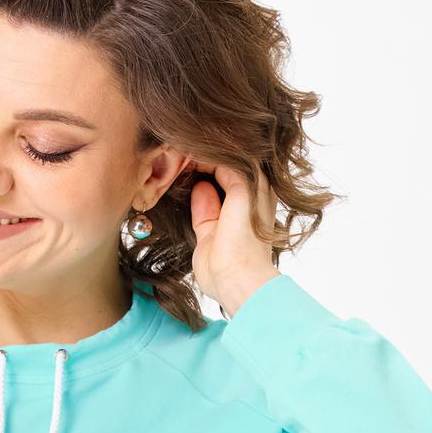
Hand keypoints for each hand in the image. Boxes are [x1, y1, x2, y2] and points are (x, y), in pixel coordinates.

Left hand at [189, 160, 280, 315]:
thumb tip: (200, 189)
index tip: (177, 168)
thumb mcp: (208, 236)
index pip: (226, 178)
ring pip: (227, 156)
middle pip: (228, 163)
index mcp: (250, 208)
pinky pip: (222, 159)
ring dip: (201, 152)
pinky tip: (183, 156)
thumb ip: (206, 212)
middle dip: (200, 157)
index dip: (202, 171)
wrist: (237, 282)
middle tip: (174, 154)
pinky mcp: (245, 186)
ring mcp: (254, 188)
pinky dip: (202, 156)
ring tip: (176, 150)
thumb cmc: (224, 272)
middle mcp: (257, 194)